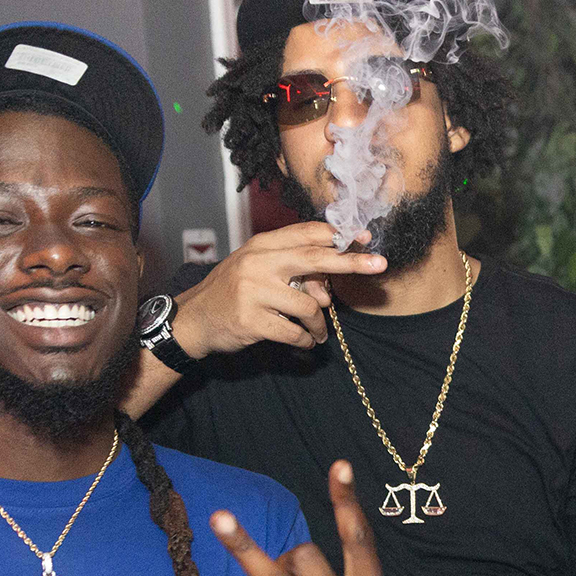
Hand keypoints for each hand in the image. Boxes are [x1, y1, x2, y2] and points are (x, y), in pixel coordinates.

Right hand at [170, 223, 387, 356]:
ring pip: (309, 306)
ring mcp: (253, 291)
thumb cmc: (233, 292)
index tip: (366, 236)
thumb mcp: (258, 270)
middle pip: (315, 259)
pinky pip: (294, 333)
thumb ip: (293, 272)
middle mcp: (258, 263)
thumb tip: (329, 290)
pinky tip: (302, 342)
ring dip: (320, 325)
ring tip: (317, 334)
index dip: (339, 235)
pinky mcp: (252, 320)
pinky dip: (304, 340)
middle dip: (351, 262)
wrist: (194, 319)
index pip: (306, 234)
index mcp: (262, 245)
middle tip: (380, 265)